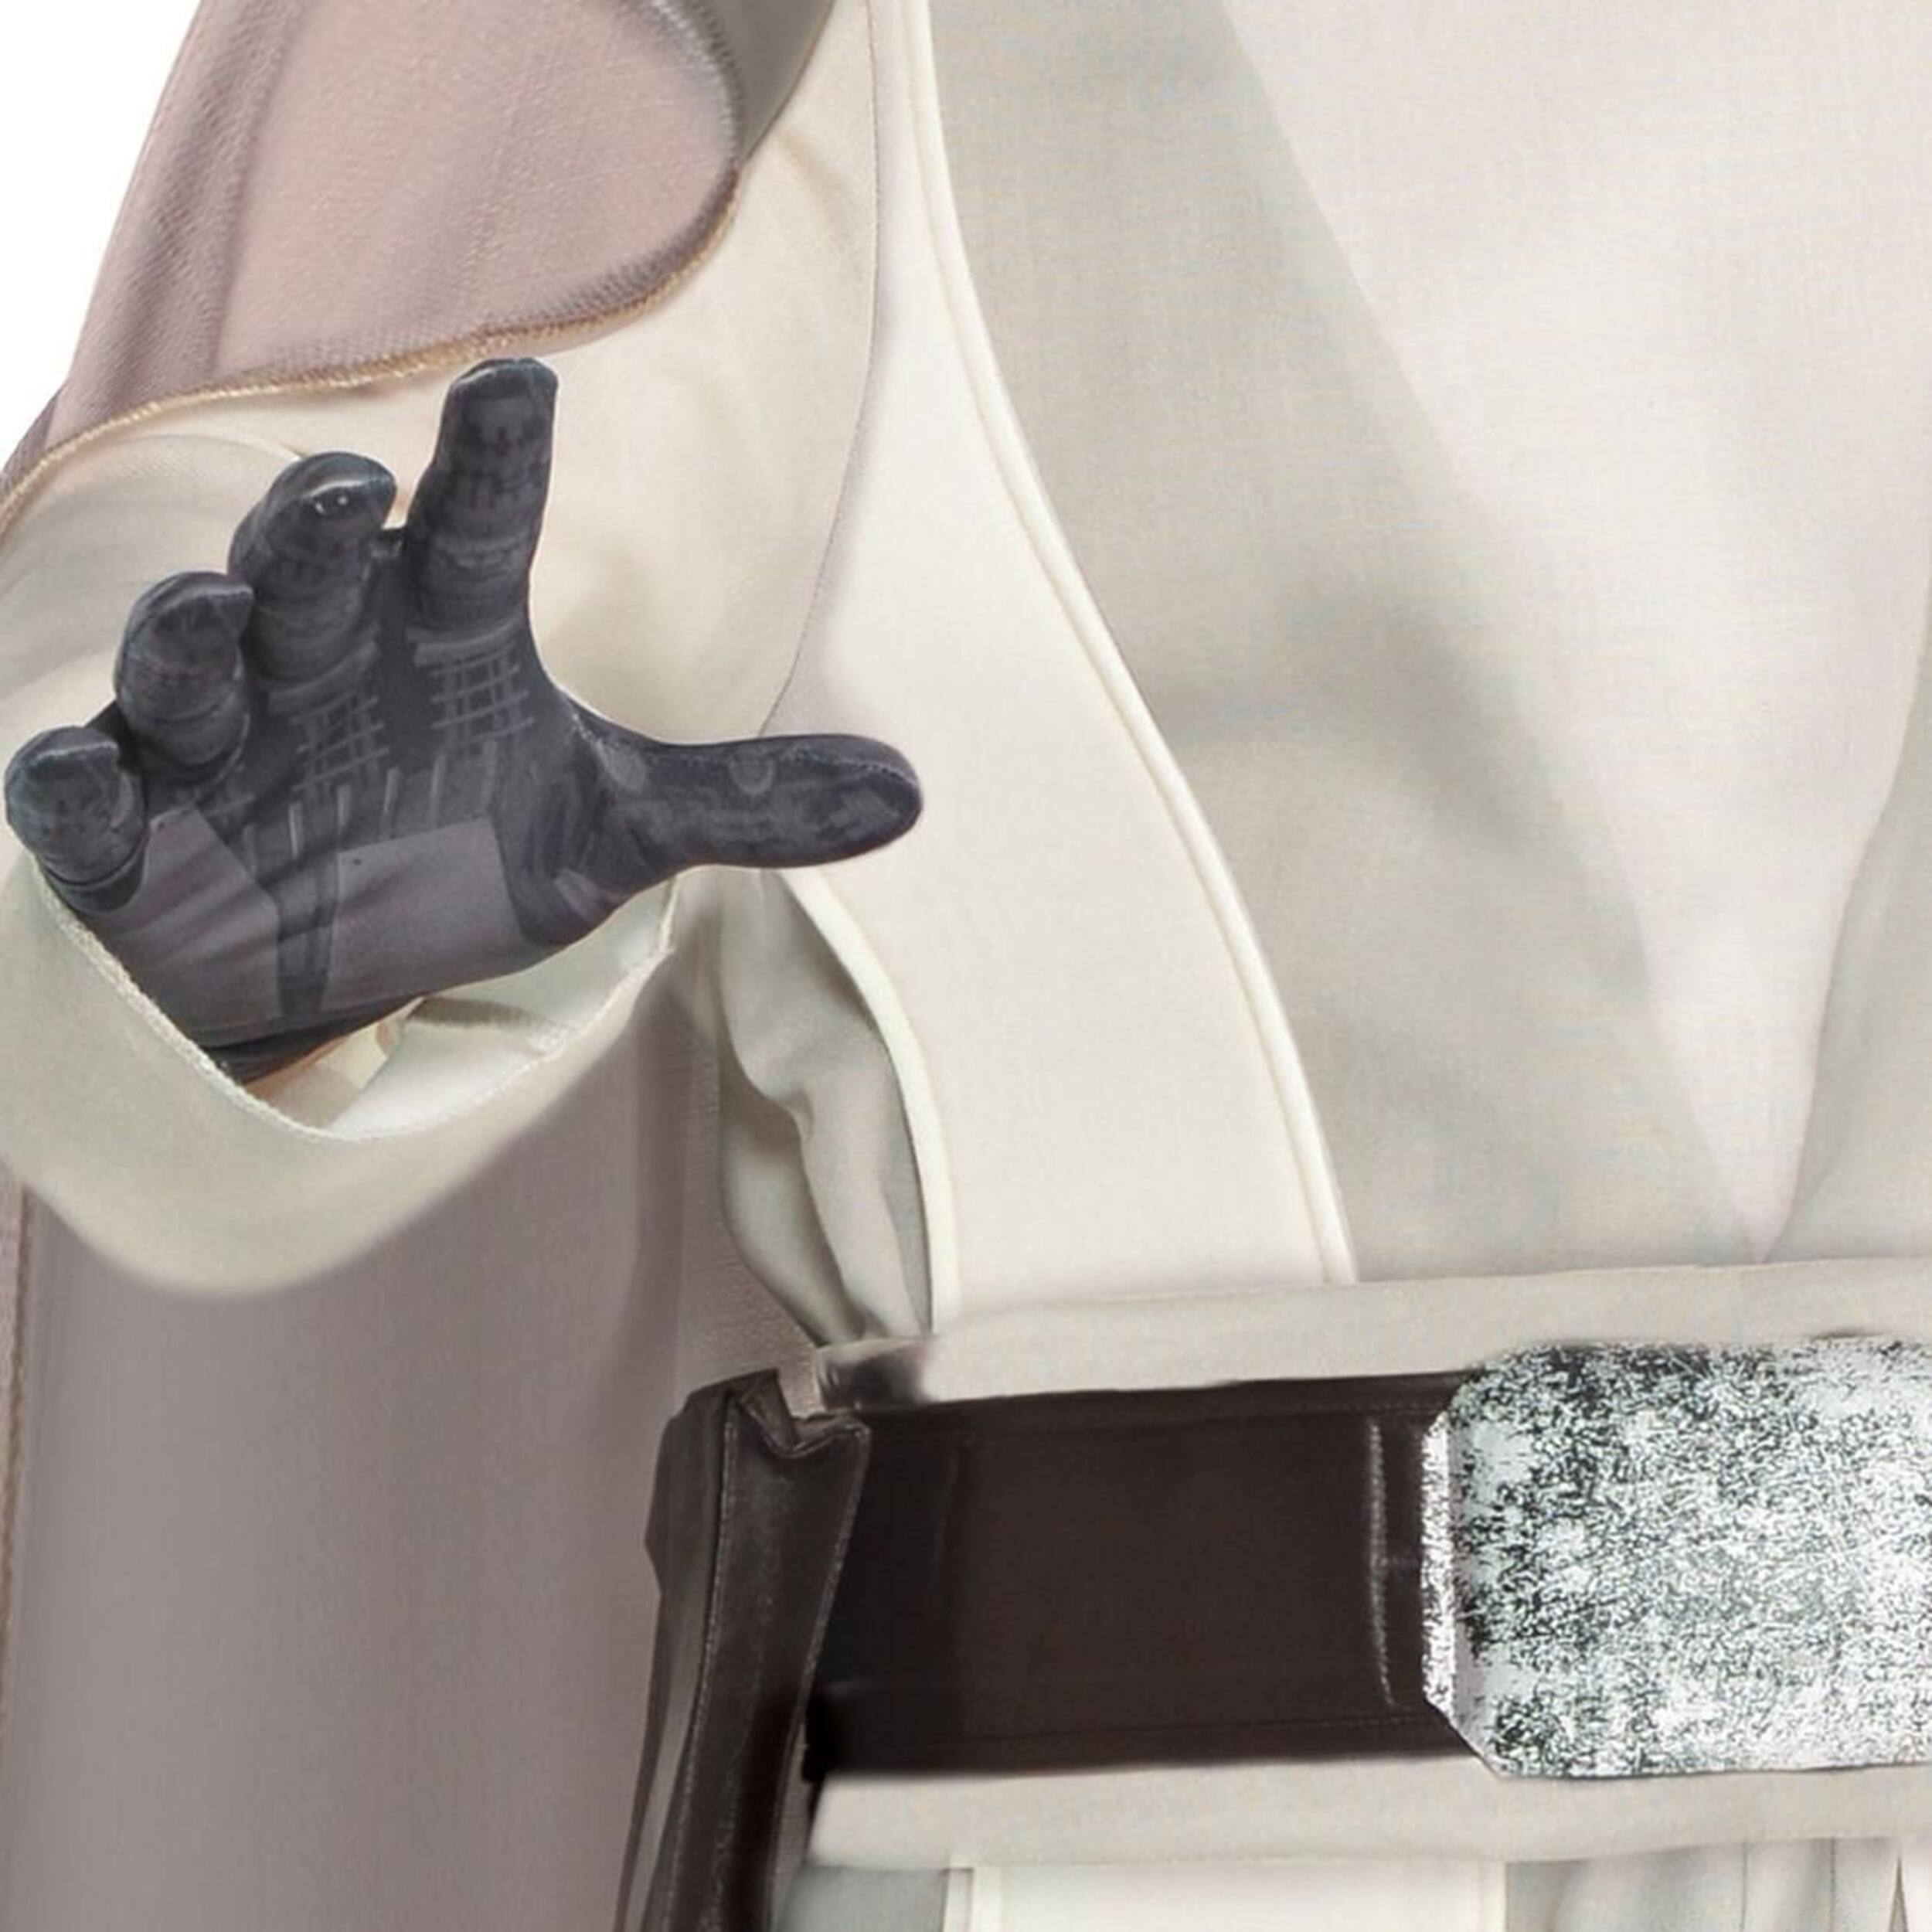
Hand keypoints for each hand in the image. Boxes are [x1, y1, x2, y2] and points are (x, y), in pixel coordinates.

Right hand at [4, 359, 919, 1078]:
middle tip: (348, 497)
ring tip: (227, 614)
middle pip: (314, 565)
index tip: (520, 380)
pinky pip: (86, 796)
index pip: (475, 524)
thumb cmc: (456, 859)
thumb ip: (742, 804)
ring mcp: (215, 738)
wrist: (327, 959)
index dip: (493, 456)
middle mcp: (325, 660)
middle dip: (319, 531)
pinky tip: (90, 791)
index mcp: (440, 637)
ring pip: (188, 654)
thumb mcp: (610, 834)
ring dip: (196, 631)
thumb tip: (912, 794)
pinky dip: (83, 792)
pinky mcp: (127, 827)